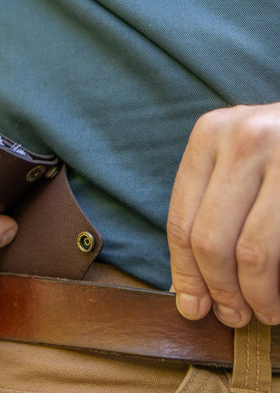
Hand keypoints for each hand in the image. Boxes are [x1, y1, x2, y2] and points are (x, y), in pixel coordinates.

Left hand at [168, 102, 279, 327]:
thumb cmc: (278, 151)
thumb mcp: (237, 162)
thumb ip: (209, 213)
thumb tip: (188, 292)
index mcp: (210, 135)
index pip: (181, 221)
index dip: (186, 273)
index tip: (193, 306)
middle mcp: (244, 138)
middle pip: (210, 240)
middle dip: (220, 290)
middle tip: (233, 316)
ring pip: (251, 251)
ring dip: (255, 295)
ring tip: (264, 311)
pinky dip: (278, 282)